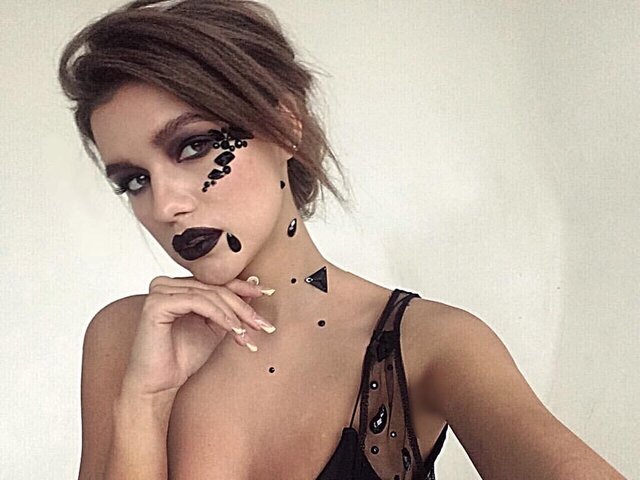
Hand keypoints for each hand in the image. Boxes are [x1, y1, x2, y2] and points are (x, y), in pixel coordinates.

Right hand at [120, 275, 272, 396]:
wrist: (160, 383)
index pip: (215, 281)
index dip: (243, 287)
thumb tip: (255, 288)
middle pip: (215, 287)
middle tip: (261, 323)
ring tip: (246, 332)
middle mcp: (166, 284)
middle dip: (242, 306)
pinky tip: (232, 329)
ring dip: (234, 314)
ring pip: (209, 294)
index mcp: (178, 286)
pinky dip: (219, 315)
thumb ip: (230, 309)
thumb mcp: (216, 328)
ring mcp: (160, 291)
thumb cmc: (183, 357)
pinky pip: (197, 302)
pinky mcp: (156, 303)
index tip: (266, 293)